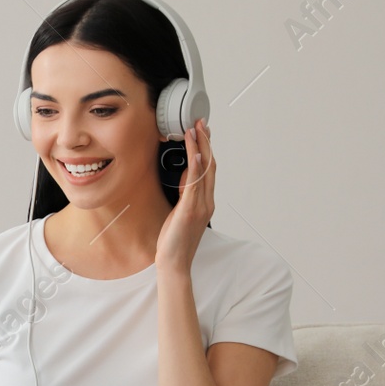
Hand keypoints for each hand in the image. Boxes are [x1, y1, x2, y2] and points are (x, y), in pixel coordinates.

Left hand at [155, 117, 213, 275]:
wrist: (174, 263)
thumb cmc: (175, 240)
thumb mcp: (180, 211)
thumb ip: (186, 193)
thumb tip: (187, 174)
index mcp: (205, 202)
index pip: (209, 169)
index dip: (206, 148)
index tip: (202, 130)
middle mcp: (206, 202)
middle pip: (210, 165)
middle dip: (205, 142)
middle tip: (201, 122)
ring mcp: (200, 206)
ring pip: (204, 171)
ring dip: (200, 148)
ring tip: (195, 129)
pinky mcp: (190, 211)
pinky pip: (195, 186)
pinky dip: (196, 169)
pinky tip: (195, 155)